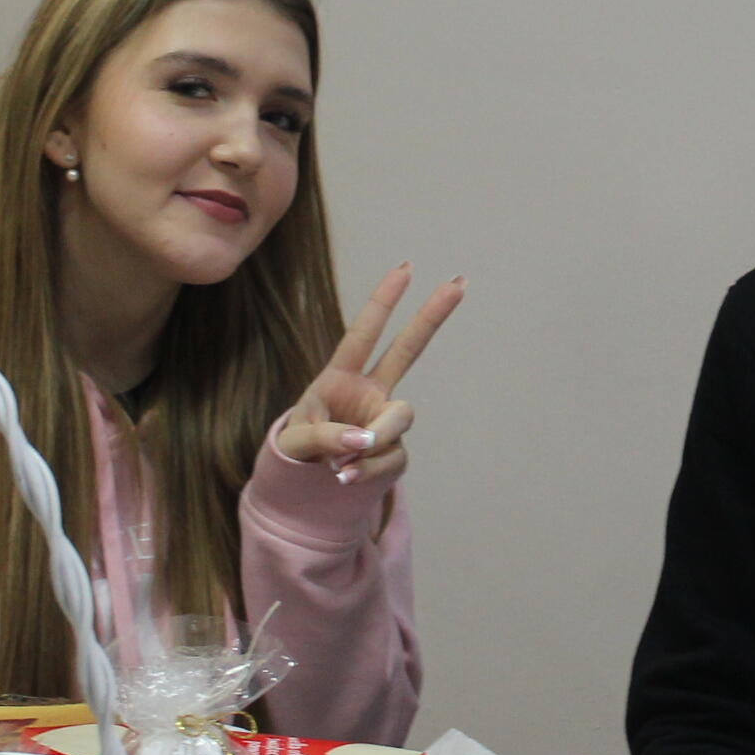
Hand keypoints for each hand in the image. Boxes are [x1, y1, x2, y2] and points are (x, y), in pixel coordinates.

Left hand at [275, 263, 464, 496]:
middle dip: (431, 316)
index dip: (382, 303)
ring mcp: (385, 420)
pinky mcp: (395, 450)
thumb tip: (363, 440)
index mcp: (340, 378)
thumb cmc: (298, 450)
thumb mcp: (295, 441)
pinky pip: (392, 457)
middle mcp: (369, 392)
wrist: (306, 485)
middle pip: (407, 349)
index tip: (405, 269)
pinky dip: (368, 470)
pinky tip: (345, 477)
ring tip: (339, 464)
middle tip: (459, 282)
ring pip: (400, 417)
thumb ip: (324, 436)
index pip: (362, 335)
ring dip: (375, 439)